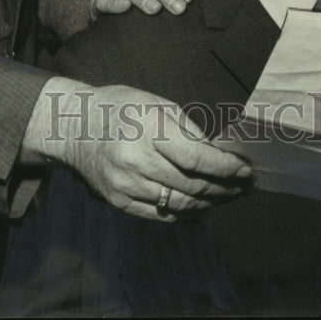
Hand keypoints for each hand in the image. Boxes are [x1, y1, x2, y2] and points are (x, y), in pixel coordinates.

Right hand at [22, 78, 251, 221]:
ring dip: (212, 203)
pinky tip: (204, 206)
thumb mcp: (158, 104)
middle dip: (226, 188)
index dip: (226, 169)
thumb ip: (189, 130)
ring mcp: (126, 185)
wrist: (74, 127)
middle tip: (246, 186)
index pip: (197, 158)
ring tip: (231, 197)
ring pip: (180, 204)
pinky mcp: (119, 202)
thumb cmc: (122, 108)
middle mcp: (136, 160)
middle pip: (192, 185)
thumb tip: (219, 155)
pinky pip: (161, 215)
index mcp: (148, 129)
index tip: (246, 171)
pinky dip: (187, 213)